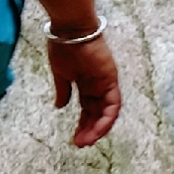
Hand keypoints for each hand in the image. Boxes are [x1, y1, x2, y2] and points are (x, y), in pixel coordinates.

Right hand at [48, 25, 121, 147]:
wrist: (70, 29)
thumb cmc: (63, 46)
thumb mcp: (60, 73)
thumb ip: (63, 90)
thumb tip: (60, 106)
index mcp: (86, 84)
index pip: (87, 109)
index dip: (83, 124)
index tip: (75, 138)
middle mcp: (99, 86)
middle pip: (97, 113)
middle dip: (90, 130)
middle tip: (80, 144)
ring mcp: (106, 83)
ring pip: (107, 112)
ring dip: (98, 128)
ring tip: (86, 141)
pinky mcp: (111, 80)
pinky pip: (113, 104)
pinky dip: (107, 118)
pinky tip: (96, 128)